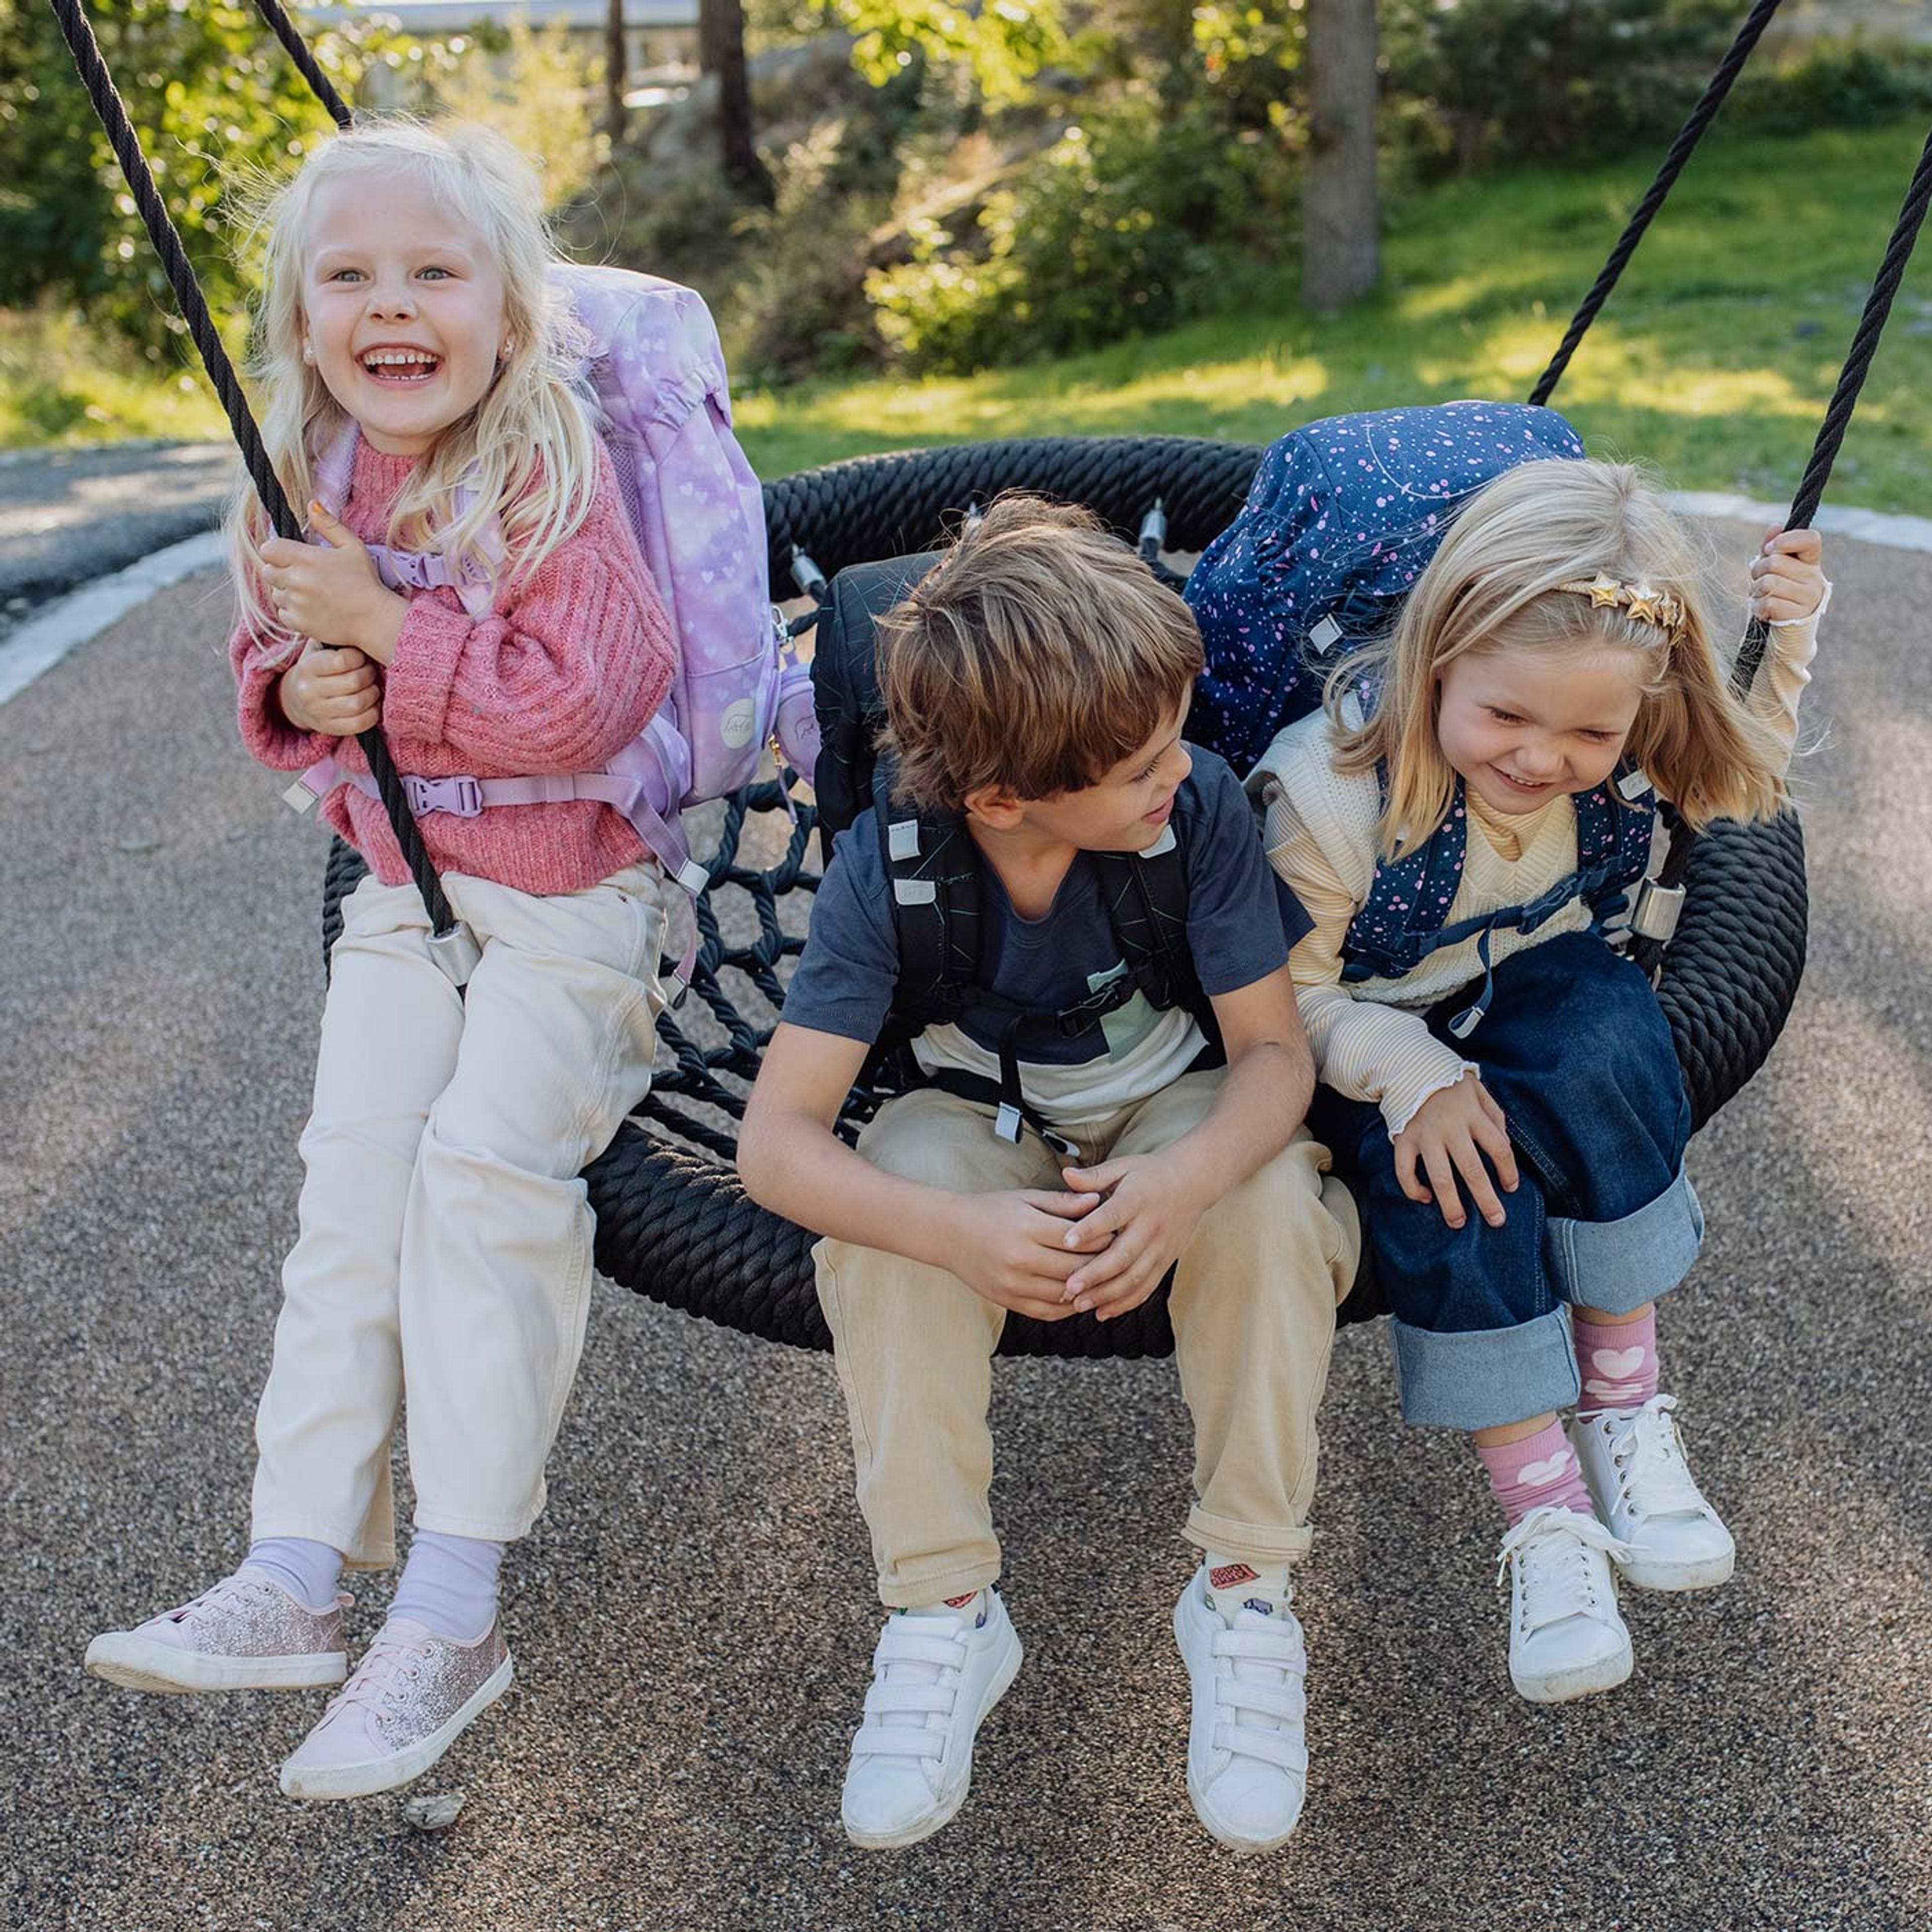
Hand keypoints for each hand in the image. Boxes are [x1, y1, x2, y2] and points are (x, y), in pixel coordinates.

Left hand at [258, 502, 407, 664]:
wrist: (374, 619)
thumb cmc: (365, 581)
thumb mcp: (353, 547)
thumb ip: (329, 525)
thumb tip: (311, 504)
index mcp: (305, 558)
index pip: (268, 549)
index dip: (277, 552)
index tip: (290, 557)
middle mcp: (295, 580)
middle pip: (268, 572)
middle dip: (281, 572)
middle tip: (303, 577)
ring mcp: (295, 603)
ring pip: (275, 594)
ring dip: (287, 593)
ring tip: (312, 594)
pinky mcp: (298, 623)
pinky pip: (283, 614)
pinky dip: (294, 612)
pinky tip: (313, 609)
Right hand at [278, 644, 380, 736]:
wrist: (298, 698)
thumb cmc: (319, 667)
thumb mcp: (319, 649)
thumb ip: (332, 636)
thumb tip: (360, 616)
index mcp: (307, 667)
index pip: (342, 660)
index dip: (358, 658)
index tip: (360, 657)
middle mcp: (308, 691)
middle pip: (354, 682)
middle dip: (368, 675)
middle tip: (370, 671)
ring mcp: (318, 712)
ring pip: (358, 704)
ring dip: (372, 694)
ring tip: (372, 687)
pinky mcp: (329, 729)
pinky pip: (359, 724)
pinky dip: (372, 714)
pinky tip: (372, 705)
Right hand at [945, 1188, 1101, 1320]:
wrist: (949, 1234)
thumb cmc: (991, 1210)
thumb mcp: (1026, 1198)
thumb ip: (1062, 1202)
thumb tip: (1097, 1202)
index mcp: (1026, 1227)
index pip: (1077, 1239)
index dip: (1101, 1238)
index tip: (1116, 1234)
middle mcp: (1020, 1258)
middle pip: (1075, 1268)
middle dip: (1100, 1264)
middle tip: (1117, 1258)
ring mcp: (1013, 1284)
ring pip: (1065, 1294)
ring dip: (1088, 1289)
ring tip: (1103, 1278)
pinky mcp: (1008, 1301)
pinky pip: (1048, 1312)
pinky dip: (1068, 1306)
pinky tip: (1079, 1295)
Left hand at [1054, 1150, 1213, 1320]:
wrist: (1194, 1182)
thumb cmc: (1151, 1173)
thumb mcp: (1124, 1166)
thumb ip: (1094, 1176)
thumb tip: (1065, 1173)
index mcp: (1137, 1198)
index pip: (1112, 1216)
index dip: (1089, 1229)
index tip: (1065, 1242)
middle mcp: (1151, 1226)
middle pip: (1123, 1255)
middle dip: (1095, 1274)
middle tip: (1068, 1287)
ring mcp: (1161, 1247)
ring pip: (1134, 1277)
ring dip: (1107, 1294)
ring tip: (1080, 1304)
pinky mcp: (1167, 1261)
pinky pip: (1147, 1286)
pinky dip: (1126, 1302)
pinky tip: (1103, 1312)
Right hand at [1392, 1071, 1517, 1229]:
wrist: (1408, 1066)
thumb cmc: (1448, 1082)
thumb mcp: (1479, 1090)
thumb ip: (1494, 1115)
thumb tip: (1503, 1145)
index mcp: (1473, 1114)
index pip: (1499, 1148)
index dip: (1508, 1171)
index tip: (1511, 1188)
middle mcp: (1450, 1127)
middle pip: (1472, 1170)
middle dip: (1486, 1199)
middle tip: (1496, 1220)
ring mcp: (1425, 1135)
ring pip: (1439, 1177)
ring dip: (1450, 1204)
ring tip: (1459, 1222)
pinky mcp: (1403, 1139)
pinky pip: (1405, 1170)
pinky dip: (1413, 1188)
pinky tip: (1425, 1198)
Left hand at [1749, 526, 1824, 623]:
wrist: (1788, 623)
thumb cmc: (1779, 588)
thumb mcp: (1775, 565)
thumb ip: (1773, 545)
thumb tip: (1775, 526)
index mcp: (1811, 561)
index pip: (1810, 539)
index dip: (1787, 539)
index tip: (1771, 548)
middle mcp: (1814, 577)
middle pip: (1776, 562)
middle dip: (1758, 569)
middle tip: (1758, 577)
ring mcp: (1808, 596)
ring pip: (1769, 583)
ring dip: (1755, 589)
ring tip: (1759, 593)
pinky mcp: (1797, 614)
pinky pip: (1768, 603)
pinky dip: (1757, 606)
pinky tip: (1762, 608)